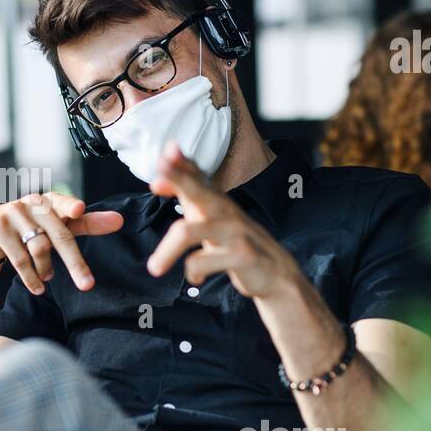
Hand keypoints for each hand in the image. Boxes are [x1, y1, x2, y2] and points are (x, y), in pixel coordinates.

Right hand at [0, 191, 123, 294]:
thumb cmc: (32, 226)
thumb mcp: (59, 224)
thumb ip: (88, 222)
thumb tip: (119, 220)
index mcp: (50, 200)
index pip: (63, 202)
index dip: (71, 206)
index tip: (79, 209)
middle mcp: (32, 203)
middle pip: (58, 235)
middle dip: (75, 262)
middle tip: (87, 285)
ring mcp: (13, 213)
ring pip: (39, 249)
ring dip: (47, 269)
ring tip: (48, 277)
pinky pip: (20, 258)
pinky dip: (31, 277)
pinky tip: (38, 287)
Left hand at [146, 142, 301, 298]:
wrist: (276, 273)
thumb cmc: (235, 243)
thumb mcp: (210, 218)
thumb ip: (187, 199)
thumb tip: (155, 183)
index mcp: (215, 202)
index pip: (197, 176)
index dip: (181, 163)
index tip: (167, 151)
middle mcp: (225, 211)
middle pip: (198, 191)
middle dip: (178, 180)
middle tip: (156, 180)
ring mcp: (235, 232)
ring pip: (189, 232)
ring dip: (167, 251)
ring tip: (154, 268)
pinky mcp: (242, 255)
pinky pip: (202, 262)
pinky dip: (193, 273)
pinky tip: (197, 279)